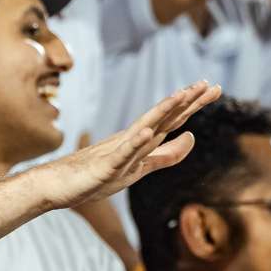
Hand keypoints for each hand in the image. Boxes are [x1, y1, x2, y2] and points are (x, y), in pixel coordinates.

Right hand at [31, 81, 222, 209]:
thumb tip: (192, 137)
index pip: (173, 119)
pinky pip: (122, 154)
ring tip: (181, 96)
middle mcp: (132, 139)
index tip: (213, 87)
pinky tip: (146, 132)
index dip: (193, 104)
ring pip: (145, 128)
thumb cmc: (97, 175)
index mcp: (141, 139)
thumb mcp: (141, 167)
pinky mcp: (106, 167)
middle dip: (188, 102)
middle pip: (165, 117)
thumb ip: (166, 154)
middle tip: (210, 84)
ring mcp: (118, 151)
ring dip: (163, 112)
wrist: (57, 185)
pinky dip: (135, 142)